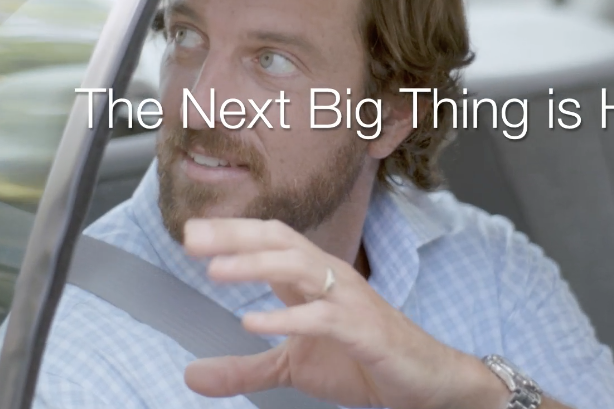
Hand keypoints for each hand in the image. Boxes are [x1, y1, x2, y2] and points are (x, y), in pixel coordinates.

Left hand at [181, 218, 509, 408]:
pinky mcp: (363, 329)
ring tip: (215, 271)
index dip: (232, 232)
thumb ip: (244, 367)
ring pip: (300, 268)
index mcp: (315, 278)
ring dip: (255, 265)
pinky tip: (253, 321)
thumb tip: (191, 375)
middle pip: (279, 241)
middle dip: (234, 236)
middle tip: (190, 237)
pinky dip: (287, 317)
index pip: (270, 240)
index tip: (190, 232)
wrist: (423, 381)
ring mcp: (349, 300)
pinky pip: (322, 316)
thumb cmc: (363, 360)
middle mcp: (331, 278)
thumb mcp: (293, 367)